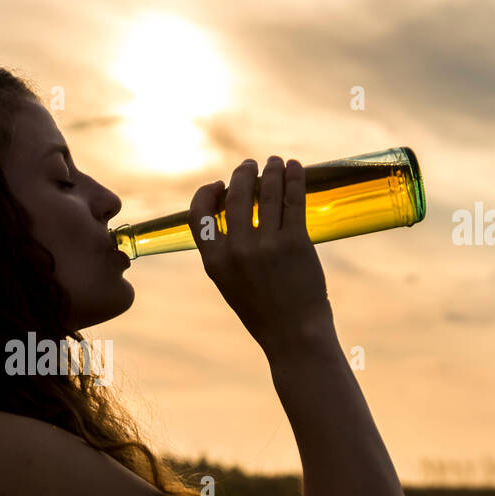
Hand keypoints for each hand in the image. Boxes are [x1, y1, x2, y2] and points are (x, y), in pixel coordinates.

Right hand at [188, 157, 334, 355]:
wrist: (293, 334)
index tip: (221, 184)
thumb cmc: (262, 310)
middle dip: (244, 173)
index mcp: (213, 261)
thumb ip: (225, 251)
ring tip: (276, 161)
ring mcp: (266, 245)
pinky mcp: (295, 242)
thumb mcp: (230, 283)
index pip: (198, 213)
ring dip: (272, 170)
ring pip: (267, 192)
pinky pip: (292, 200)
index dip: (208, 192)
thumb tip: (231, 212)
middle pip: (236, 195)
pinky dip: (294, 179)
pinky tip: (295, 168)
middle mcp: (236, 250)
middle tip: (252, 164)